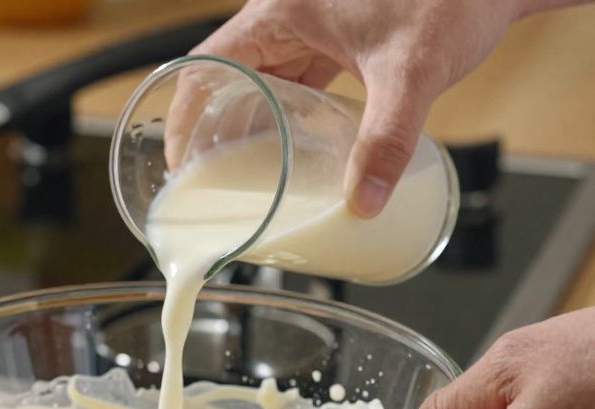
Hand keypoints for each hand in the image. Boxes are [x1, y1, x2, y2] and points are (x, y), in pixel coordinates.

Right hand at [194, 0, 570, 215]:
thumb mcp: (412, 72)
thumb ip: (385, 140)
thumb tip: (365, 203)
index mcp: (282, 10)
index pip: (209, 64)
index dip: (187, 114)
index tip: (182, 159)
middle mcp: (289, 12)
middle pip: (231, 75)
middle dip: (218, 127)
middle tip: (211, 179)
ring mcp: (315, 20)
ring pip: (266, 77)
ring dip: (254, 121)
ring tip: (244, 171)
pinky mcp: (341, 31)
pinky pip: (300, 75)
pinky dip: (291, 109)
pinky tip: (296, 144)